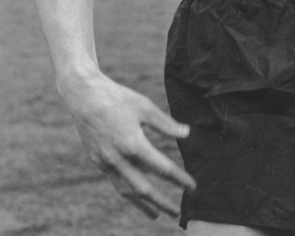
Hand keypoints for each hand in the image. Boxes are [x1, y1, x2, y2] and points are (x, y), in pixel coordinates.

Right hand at [65, 73, 195, 218]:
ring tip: (156, 215)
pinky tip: (136, 196)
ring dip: (142, 205)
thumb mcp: (145, 107)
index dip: (179, 178)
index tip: (193, 187)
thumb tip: (186, 134)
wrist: (84, 97)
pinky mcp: (98, 161)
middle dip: (161, 202)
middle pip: (143, 188)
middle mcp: (118, 158)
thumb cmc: (118, 98)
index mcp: (133, 144)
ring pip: (126, 191)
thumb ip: (166, 123)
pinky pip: (115, 183)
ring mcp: (106, 162)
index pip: (161, 168)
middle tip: (177, 213)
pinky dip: (128, 193)